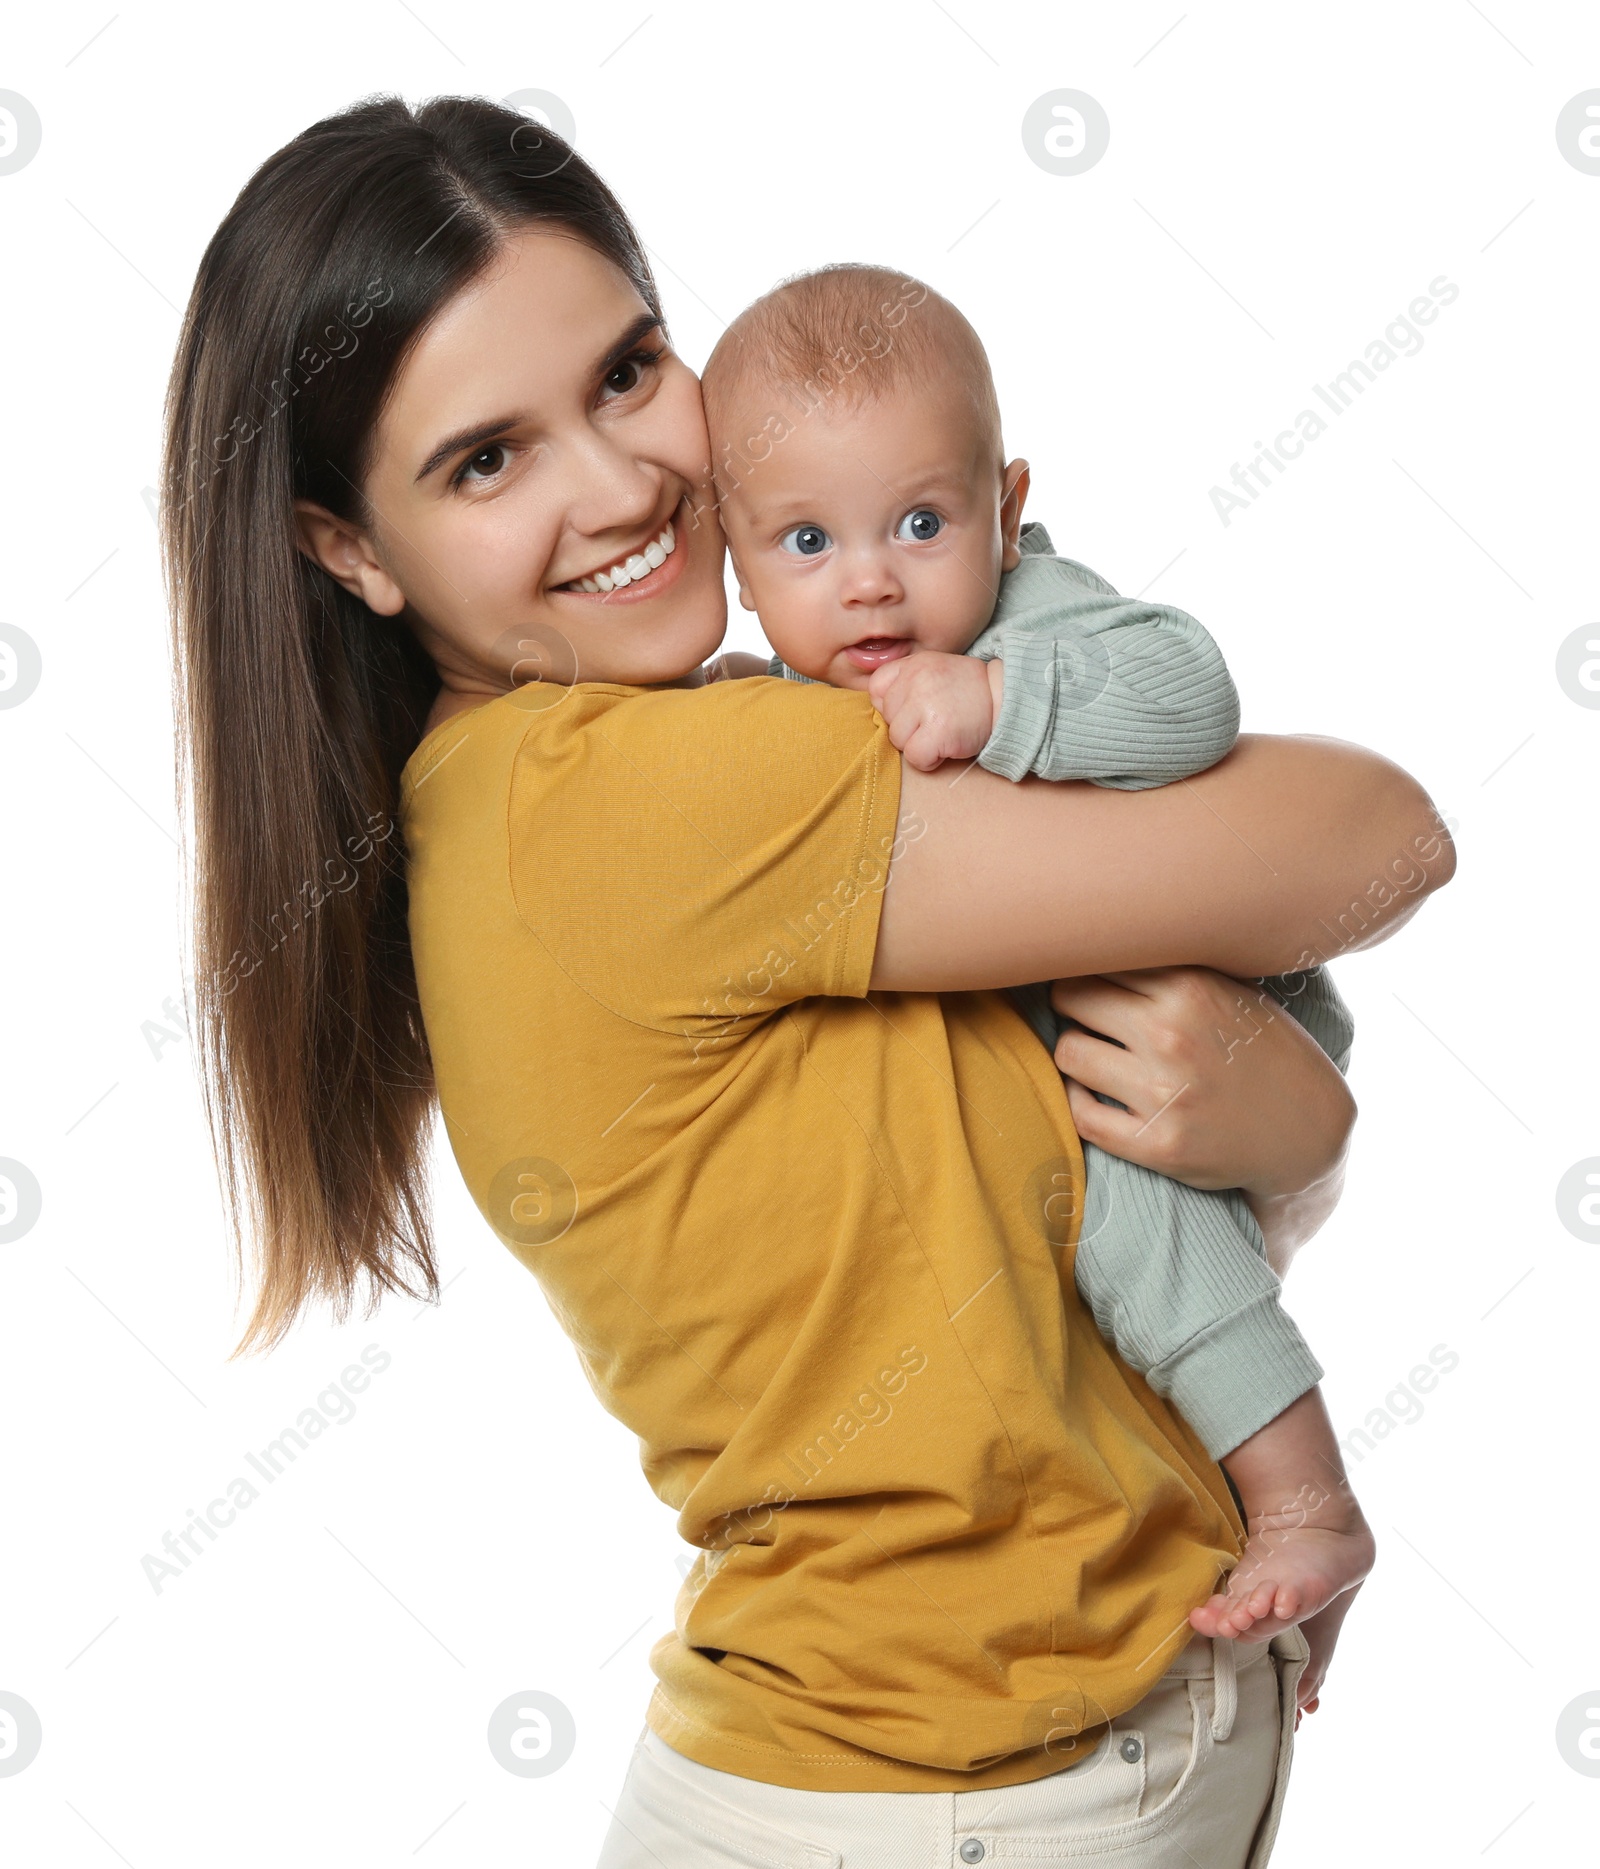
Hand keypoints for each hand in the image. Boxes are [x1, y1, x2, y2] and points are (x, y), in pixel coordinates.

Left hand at [867, 650, 1002, 771]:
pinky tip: (945, 746)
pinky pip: (915, 757)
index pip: (876, 688)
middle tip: (935, 720)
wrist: (1006, 698)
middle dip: (907, 726)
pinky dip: (929, 760)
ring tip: (942, 732)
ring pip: (898, 739)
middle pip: (887, 718)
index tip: (916, 708)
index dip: (893, 705)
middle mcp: (917, 680)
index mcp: (913, 663)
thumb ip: (905, 681)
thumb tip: (878, 707)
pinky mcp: (938, 731)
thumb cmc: (968, 691)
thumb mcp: (934, 671)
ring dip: (918, 743)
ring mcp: (926, 705)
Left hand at [1049, 968, 1354, 1250]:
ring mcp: (1163, 1093)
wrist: (1310, 1131)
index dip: (1088, 965)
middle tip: (1086, 1016)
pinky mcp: (1158, 1144)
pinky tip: (1094, 1095)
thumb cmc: (1266, 1052)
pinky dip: (1077, 1101)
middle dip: (1072, 1003)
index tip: (1092, 978)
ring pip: (1068, 1053)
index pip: (1099, 957)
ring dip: (1076, 1053)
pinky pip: (1081, 1115)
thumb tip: (1106, 938)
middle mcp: (1172, 1036)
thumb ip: (1175, 968)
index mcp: (1191, 989)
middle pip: (1071, 998)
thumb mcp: (1235, 993)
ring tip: (1095, 1056)